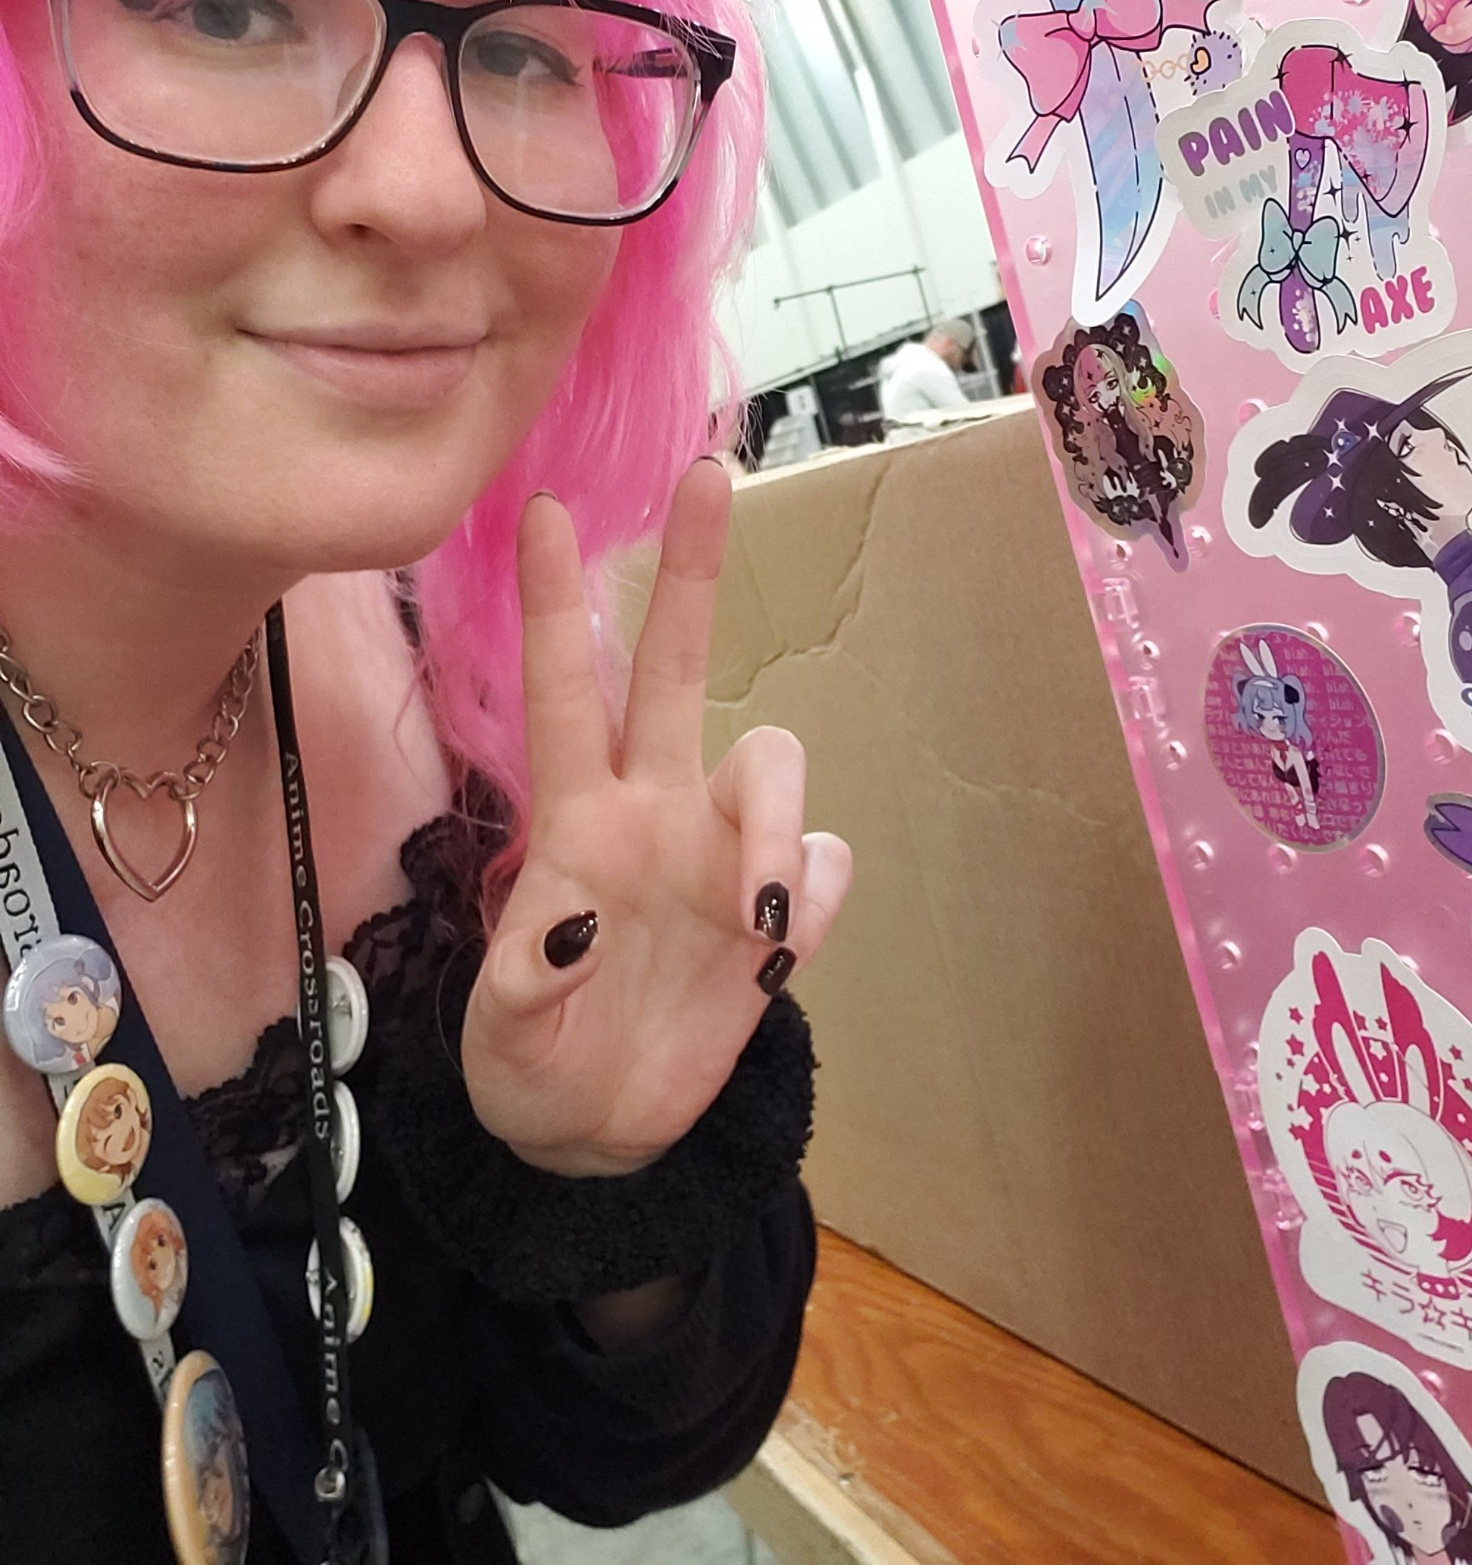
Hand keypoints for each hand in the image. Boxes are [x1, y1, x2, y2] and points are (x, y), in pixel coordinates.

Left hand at [460, 459, 851, 1176]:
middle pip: (679, 668)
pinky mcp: (779, 921)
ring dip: (778, 827)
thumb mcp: (502, 1040)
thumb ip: (526, 980)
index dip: (552, 603)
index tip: (539, 510)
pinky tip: (772, 957)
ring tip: (757, 925)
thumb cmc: (531, 1069)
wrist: (603, 1139)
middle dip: (690, 571)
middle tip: (707, 474)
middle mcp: (655, 811)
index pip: (564, 691)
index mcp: (577, 821)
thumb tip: (579, 917)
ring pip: (777, 762)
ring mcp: (723, 859)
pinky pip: (827, 871)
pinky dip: (814, 900)